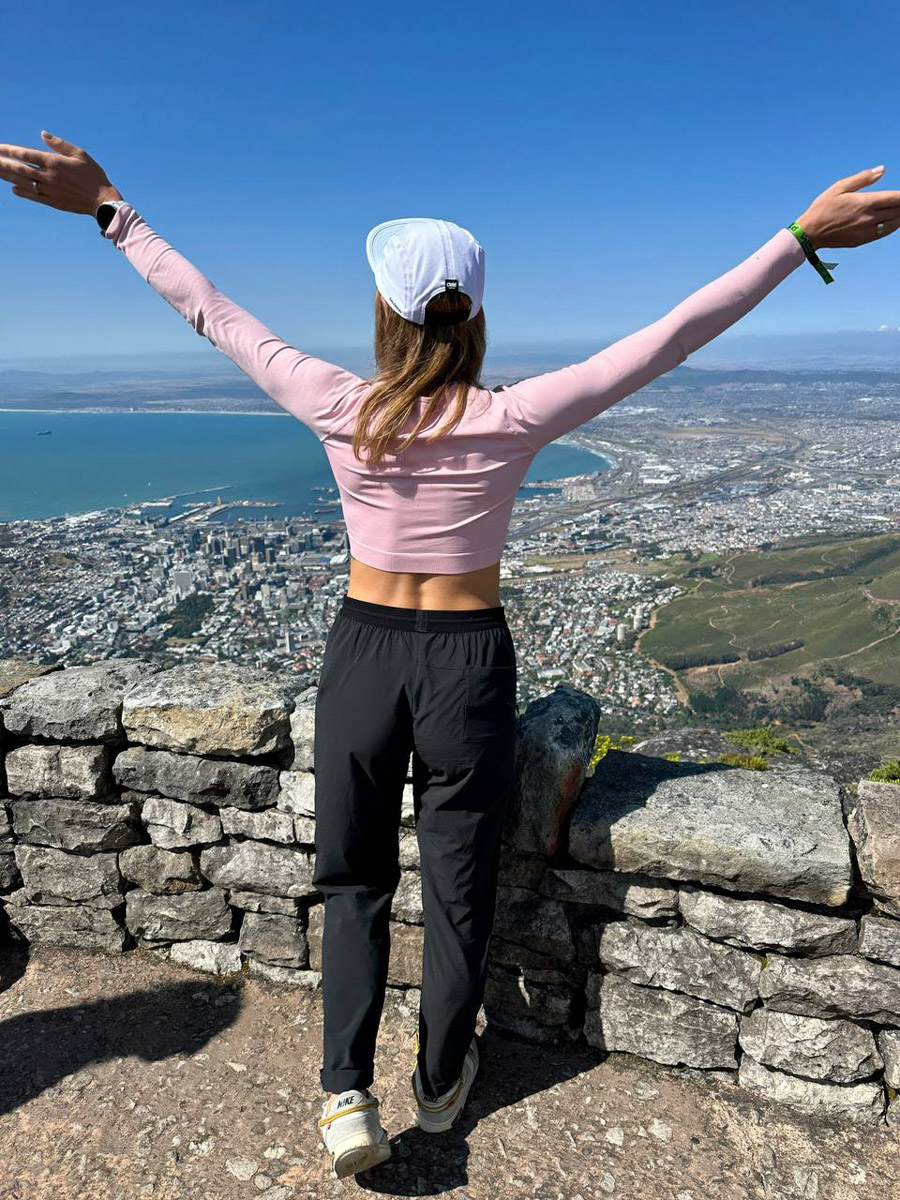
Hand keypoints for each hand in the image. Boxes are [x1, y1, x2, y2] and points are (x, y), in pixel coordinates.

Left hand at [0, 131, 120, 214]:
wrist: (102, 201)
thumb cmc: (94, 175)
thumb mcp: (80, 154)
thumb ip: (60, 144)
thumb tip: (43, 134)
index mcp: (54, 163)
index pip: (25, 154)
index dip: (9, 151)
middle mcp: (48, 176)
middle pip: (19, 169)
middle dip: (3, 164)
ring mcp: (49, 190)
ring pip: (23, 182)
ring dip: (8, 177)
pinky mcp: (53, 201)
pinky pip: (33, 196)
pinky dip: (22, 192)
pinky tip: (13, 188)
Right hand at [796, 166, 899, 248]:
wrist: (810, 233)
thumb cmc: (823, 207)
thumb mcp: (839, 187)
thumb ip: (863, 178)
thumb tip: (882, 169)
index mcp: (865, 203)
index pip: (895, 198)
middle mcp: (869, 218)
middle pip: (897, 210)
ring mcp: (867, 231)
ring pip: (894, 223)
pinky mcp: (863, 240)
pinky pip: (884, 232)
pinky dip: (893, 225)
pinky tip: (894, 220)